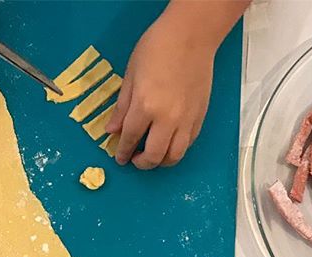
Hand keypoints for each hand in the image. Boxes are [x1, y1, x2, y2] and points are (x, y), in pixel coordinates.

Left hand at [107, 9, 214, 168]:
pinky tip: (169, 144)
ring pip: (174, 156)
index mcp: (145, 106)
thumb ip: (122, 107)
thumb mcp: (131, 75)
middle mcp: (167, 119)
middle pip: (154, 156)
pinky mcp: (199, 118)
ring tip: (153, 156)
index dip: (123, 151)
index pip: (130, 138)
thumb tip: (112, 130)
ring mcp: (186, 121)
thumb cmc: (157, 48)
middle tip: (136, 160)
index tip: (119, 158)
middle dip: (142, 163)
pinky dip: (176, 149)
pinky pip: (188, 144)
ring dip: (161, 162)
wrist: (191, 37)